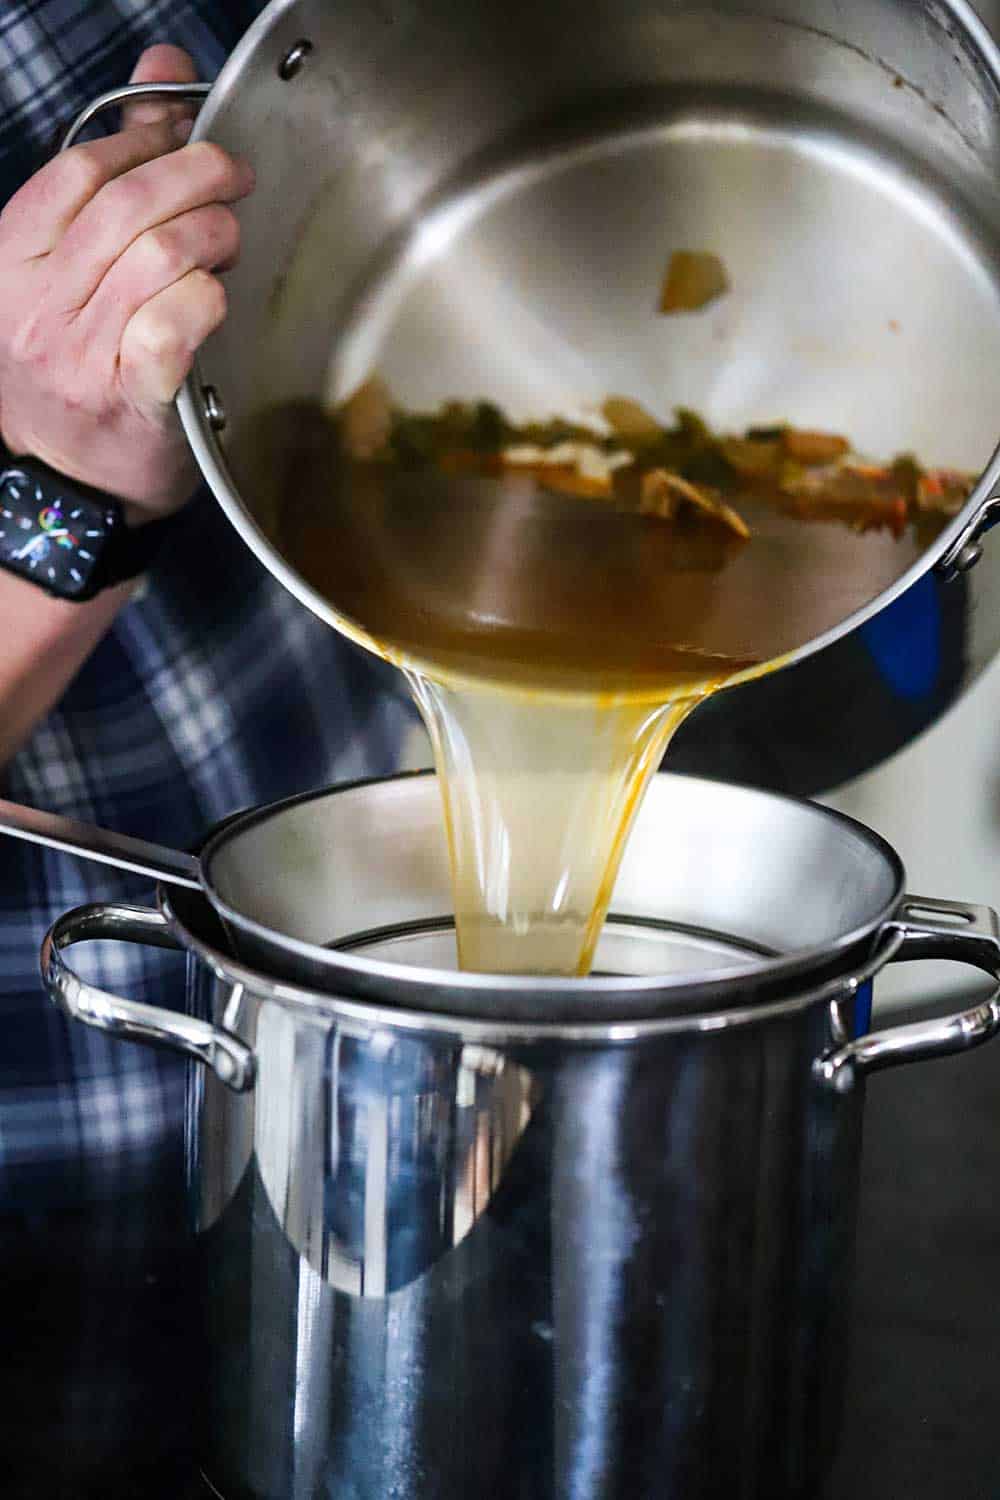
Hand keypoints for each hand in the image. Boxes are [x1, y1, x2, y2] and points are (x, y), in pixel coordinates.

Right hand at [0, 45, 254, 521]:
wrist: (69, 490)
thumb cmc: (78, 371)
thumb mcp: (71, 270)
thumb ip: (114, 168)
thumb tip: (161, 75)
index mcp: (13, 263)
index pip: (79, 172)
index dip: (143, 143)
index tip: (184, 141)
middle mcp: (38, 306)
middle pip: (127, 207)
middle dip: (197, 178)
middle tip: (235, 180)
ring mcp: (80, 354)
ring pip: (157, 259)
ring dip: (212, 236)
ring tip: (232, 239)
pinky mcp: (131, 399)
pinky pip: (175, 325)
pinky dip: (209, 300)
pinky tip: (218, 300)